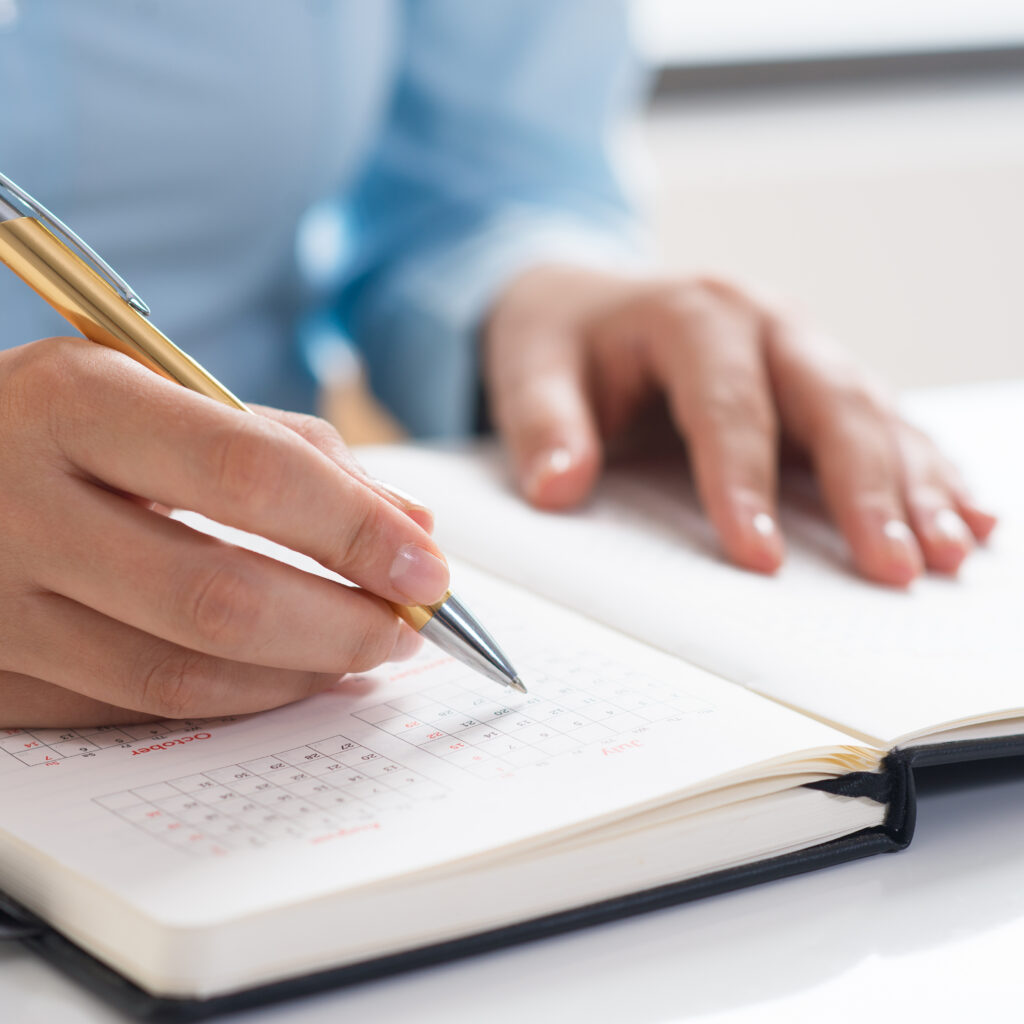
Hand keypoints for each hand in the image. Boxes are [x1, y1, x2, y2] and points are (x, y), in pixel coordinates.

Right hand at [0, 338, 447, 726]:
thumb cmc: (58, 422)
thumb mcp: (156, 392)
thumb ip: (288, 449)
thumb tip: (411, 524)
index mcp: (75, 401)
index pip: (250, 474)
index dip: (356, 530)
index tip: (428, 567)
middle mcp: (20, 503)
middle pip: (220, 597)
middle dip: (344, 622)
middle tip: (412, 625)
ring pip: (179, 674)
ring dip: (300, 673)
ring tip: (365, 650)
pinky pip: (133, 708)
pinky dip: (233, 698)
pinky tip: (286, 676)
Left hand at [484, 266, 995, 583]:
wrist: (586, 302)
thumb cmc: (562, 341)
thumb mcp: (530, 370)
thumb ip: (543, 425)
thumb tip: (559, 487)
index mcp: (692, 316)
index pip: (726, 406)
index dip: (743, 483)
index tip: (758, 559)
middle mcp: (764, 325)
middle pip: (828, 402)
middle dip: (867, 488)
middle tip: (894, 568)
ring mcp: (801, 350)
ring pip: (872, 414)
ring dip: (916, 485)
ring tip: (949, 553)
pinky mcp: (819, 381)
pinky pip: (886, 422)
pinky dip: (928, 470)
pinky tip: (965, 517)